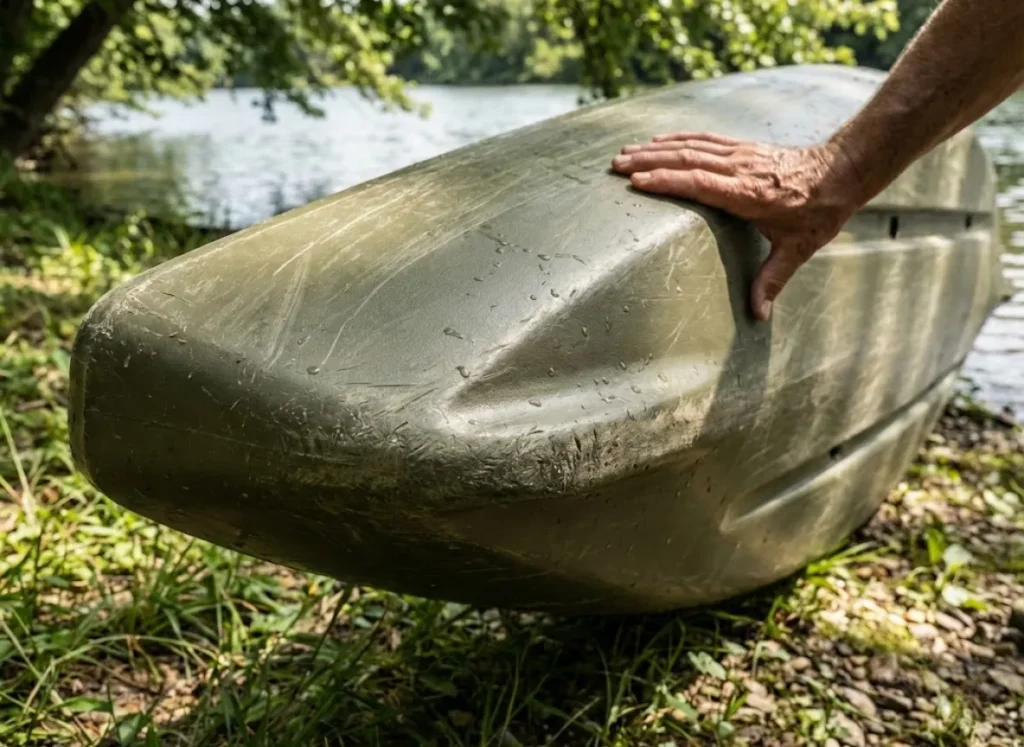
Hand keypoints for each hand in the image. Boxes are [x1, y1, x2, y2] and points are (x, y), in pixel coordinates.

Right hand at [611, 132, 866, 320]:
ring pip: (690, 145)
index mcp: (748, 193)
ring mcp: (739, 154)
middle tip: (615, 165)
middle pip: (686, 158)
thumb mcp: (798, 249)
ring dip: (654, 148)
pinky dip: (676, 138)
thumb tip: (759, 315)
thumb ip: (773, 280)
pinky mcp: (741, 148)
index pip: (699, 182)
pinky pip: (703, 139)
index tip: (636, 182)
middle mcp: (740, 169)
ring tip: (623, 152)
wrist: (841, 172)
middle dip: (648, 161)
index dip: (666, 180)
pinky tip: (656, 141)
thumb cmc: (818, 212)